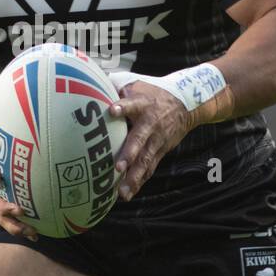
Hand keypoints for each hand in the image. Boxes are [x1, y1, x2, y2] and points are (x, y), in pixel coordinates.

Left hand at [108, 80, 195, 201]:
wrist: (187, 105)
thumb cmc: (152, 94)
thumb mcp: (137, 85)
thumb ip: (116, 86)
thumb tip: (88, 81)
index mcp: (143, 104)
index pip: (132, 104)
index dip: (123, 107)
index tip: (112, 110)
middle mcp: (150, 124)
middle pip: (140, 139)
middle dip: (129, 154)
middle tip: (118, 167)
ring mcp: (156, 140)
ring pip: (145, 160)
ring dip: (133, 176)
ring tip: (121, 191)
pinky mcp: (159, 152)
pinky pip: (148, 168)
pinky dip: (138, 182)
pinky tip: (126, 194)